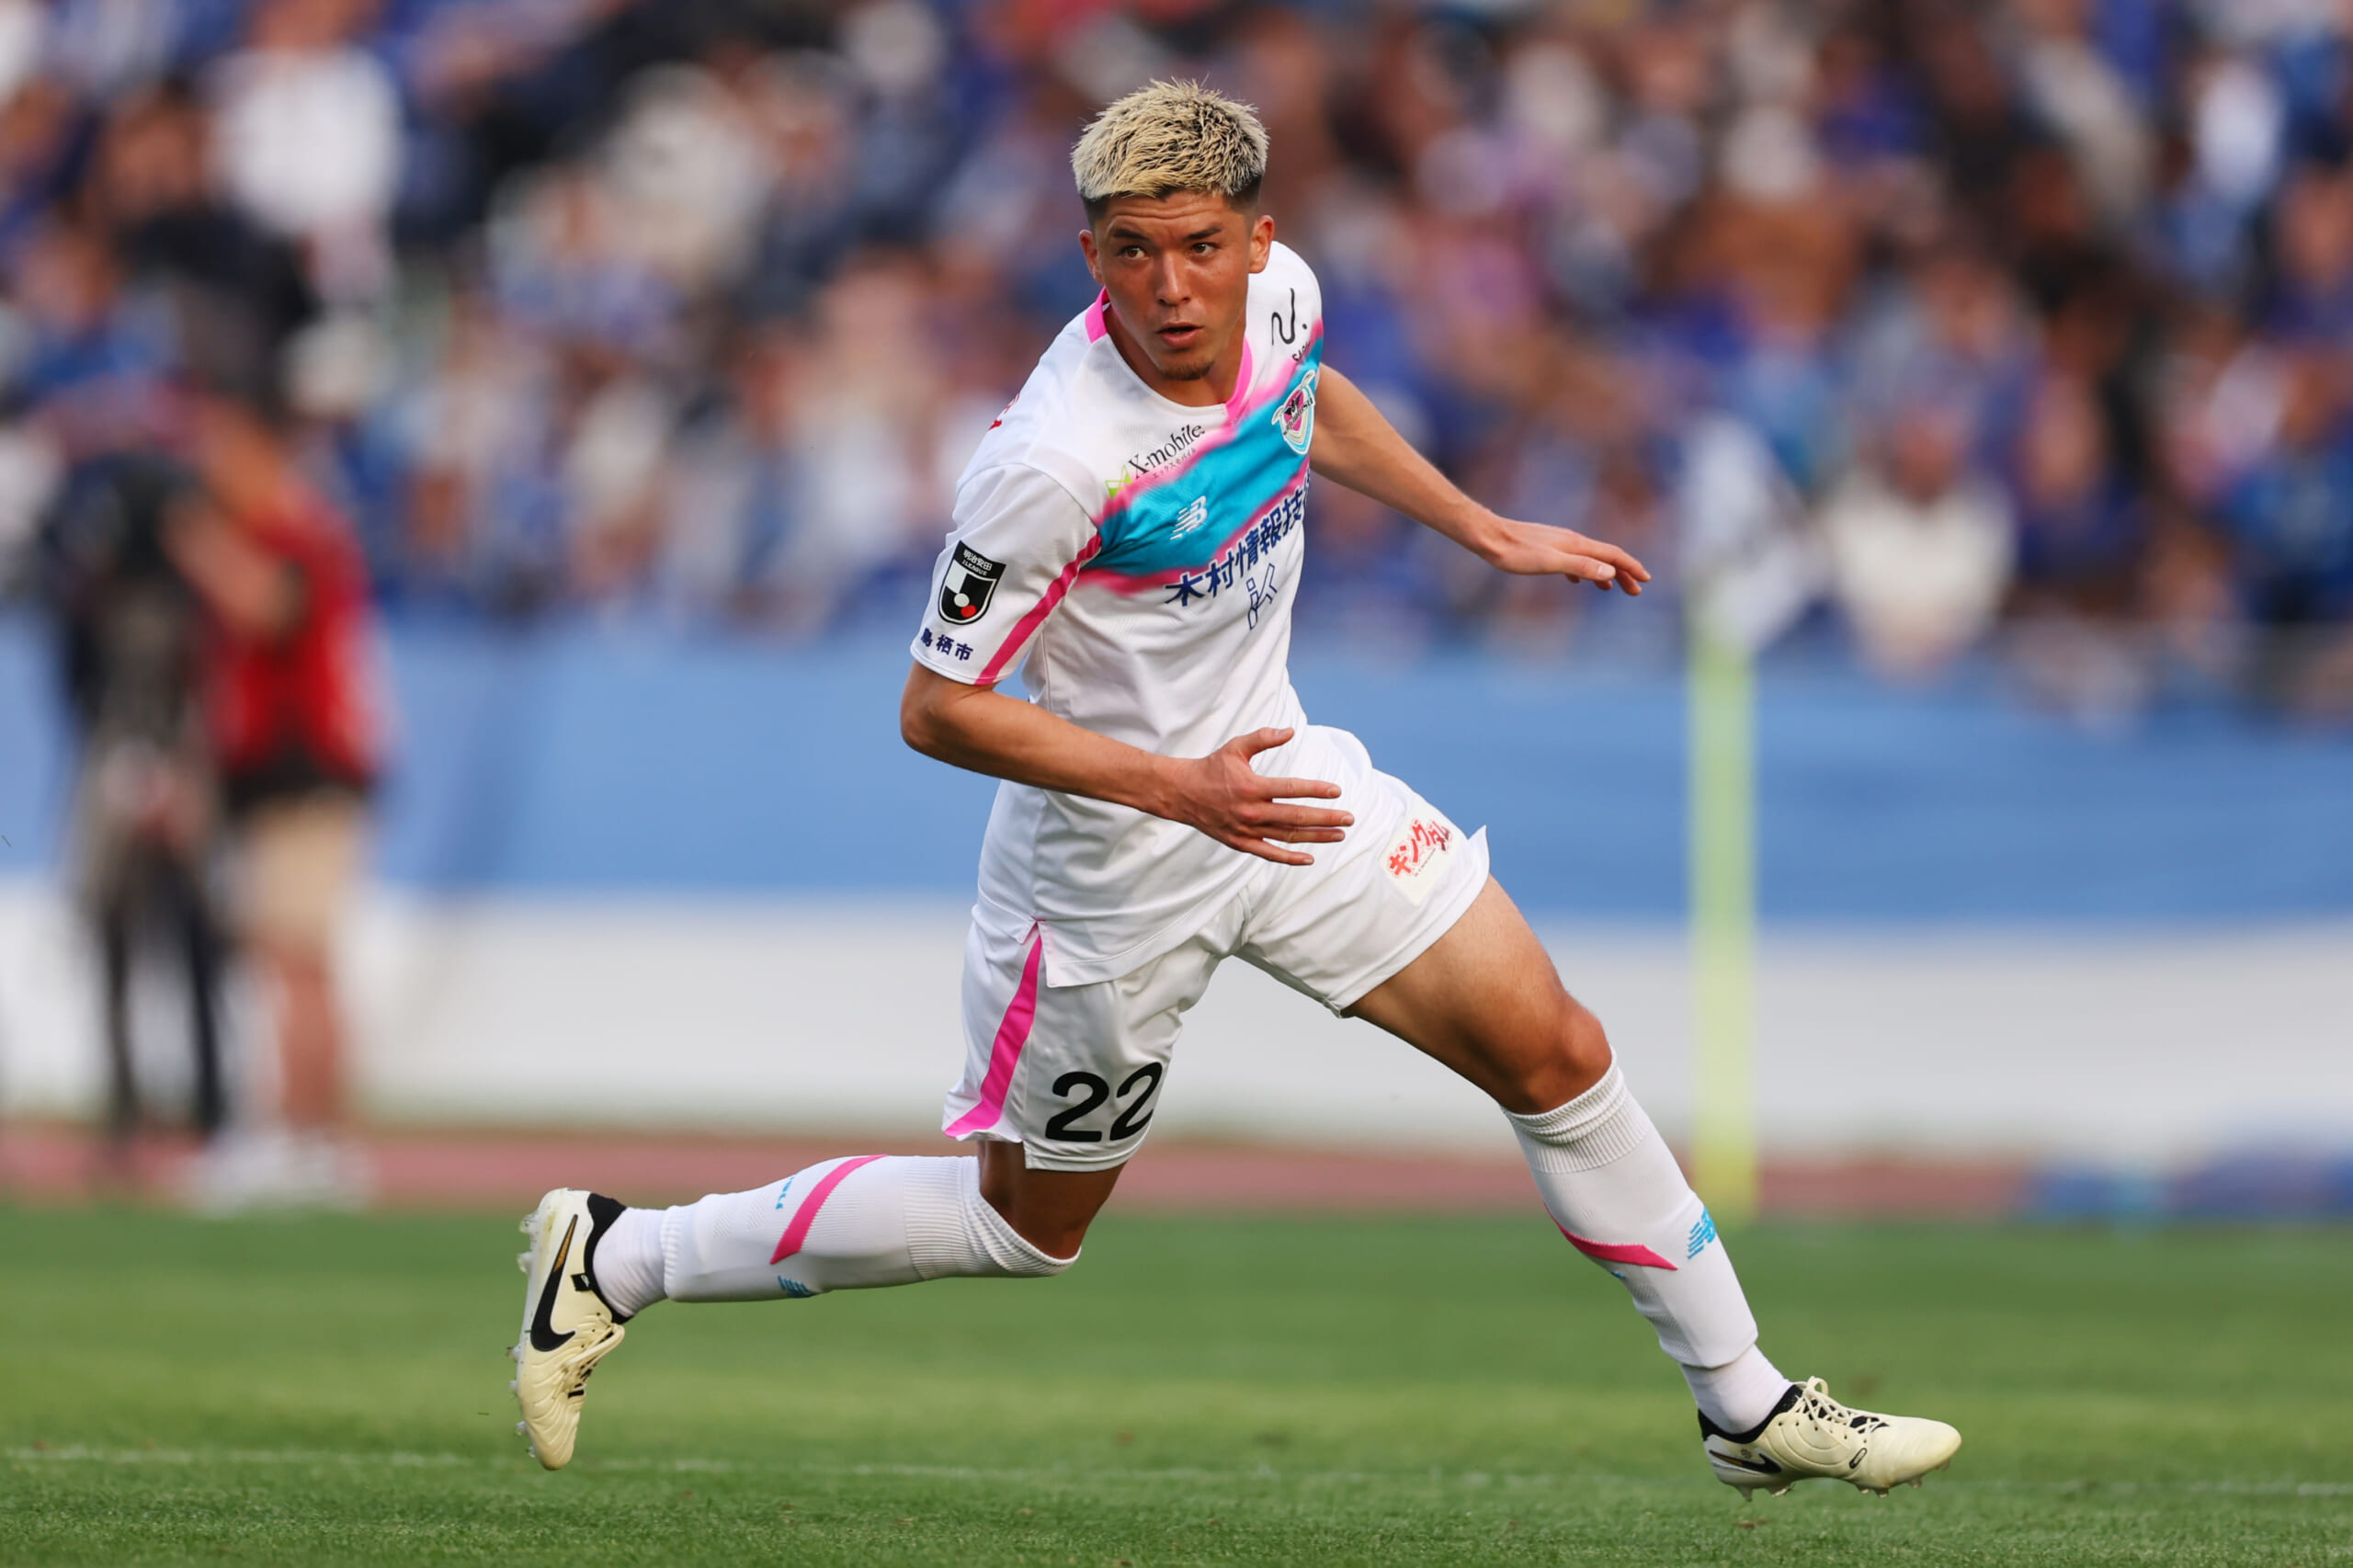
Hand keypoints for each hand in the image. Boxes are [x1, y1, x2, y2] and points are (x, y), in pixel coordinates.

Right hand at [1155, 728, 1350, 865]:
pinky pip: (1269, 853)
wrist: (1181, 793)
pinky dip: (1289, 858)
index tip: (1337, 792)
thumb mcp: (1236, 747)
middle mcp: (1251, 811)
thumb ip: (1264, 738)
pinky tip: (1310, 858)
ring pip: (1288, 837)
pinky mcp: (1240, 843)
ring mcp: (1246, 830)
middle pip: (1296, 817)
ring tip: (1338, 835)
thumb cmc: (1211, 768)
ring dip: (1316, 837)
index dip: (1316, 790)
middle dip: (1326, 818)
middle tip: (1349, 818)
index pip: (1292, 789)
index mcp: (1252, 787)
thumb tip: (1290, 731)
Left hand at [1472, 511, 1650, 595]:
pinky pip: (1573, 559)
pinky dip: (1584, 570)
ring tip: (1612, 588)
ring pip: (1590, 558)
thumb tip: (1610, 572)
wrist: (1489, 537)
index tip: (1646, 581)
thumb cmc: (1515, 552)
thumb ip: (1580, 566)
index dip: (1631, 567)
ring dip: (1604, 573)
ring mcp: (1559, 543)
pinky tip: (1577, 580)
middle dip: (1623, 573)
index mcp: (1576, 544)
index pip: (1613, 555)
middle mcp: (1572, 540)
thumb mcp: (1549, 563)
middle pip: (1605, 556)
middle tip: (1635, 591)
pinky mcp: (1546, 547)